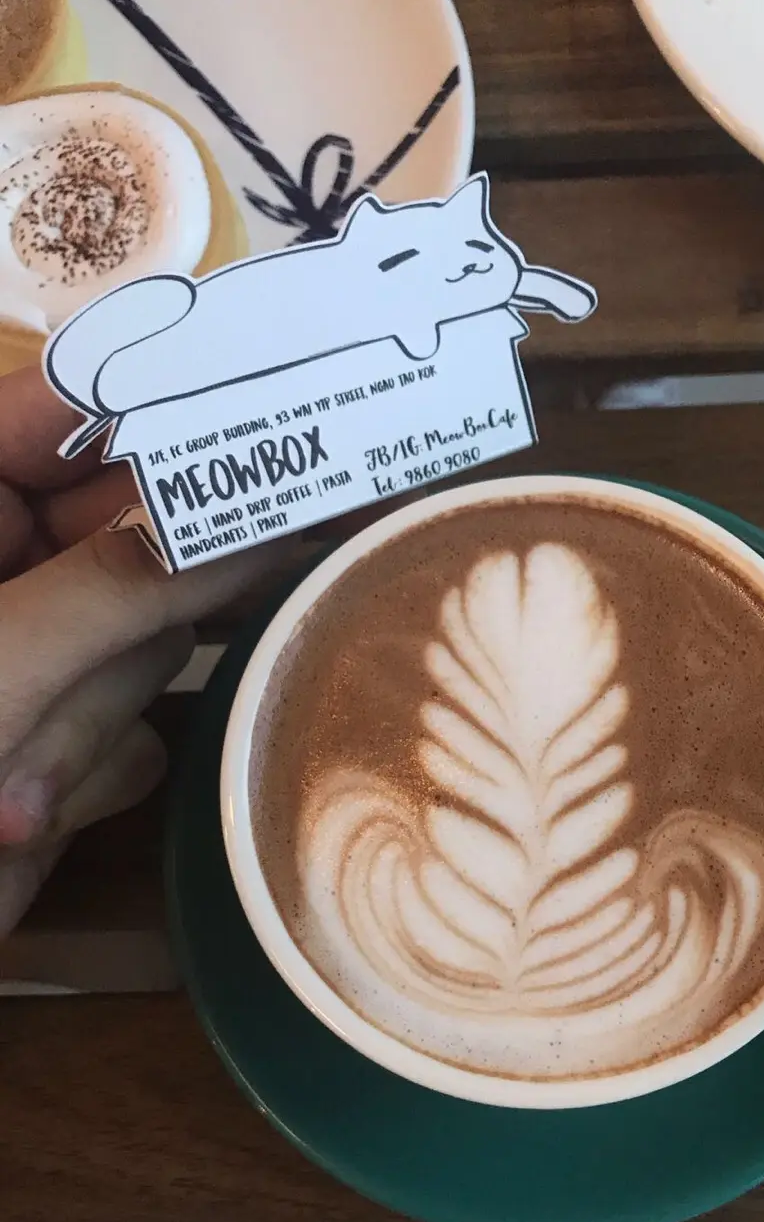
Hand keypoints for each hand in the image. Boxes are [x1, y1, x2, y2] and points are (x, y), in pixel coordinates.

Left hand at [0, 367, 297, 936]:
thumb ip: (119, 589)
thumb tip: (255, 529)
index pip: (62, 416)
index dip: (161, 407)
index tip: (278, 401)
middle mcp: (5, 569)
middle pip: (133, 543)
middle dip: (121, 627)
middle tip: (202, 615)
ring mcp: (35, 657)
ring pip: (145, 647)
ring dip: (83, 726)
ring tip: (6, 798)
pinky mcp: (60, 737)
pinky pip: (135, 727)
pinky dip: (85, 775)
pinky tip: (16, 819)